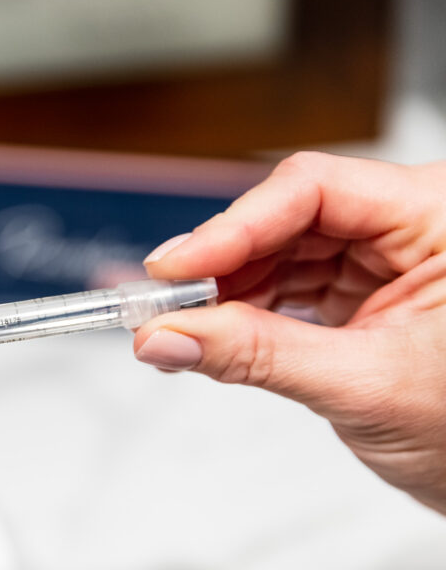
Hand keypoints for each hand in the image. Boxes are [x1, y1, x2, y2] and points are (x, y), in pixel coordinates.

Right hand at [132, 152, 445, 513]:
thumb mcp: (365, 387)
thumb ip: (258, 356)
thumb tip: (169, 336)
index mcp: (439, 218)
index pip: (315, 190)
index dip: (235, 226)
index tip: (175, 268)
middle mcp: (409, 226)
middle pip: (286, 217)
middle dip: (219, 263)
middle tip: (160, 302)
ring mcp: (383, 257)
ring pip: (278, 250)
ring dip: (224, 290)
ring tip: (178, 324)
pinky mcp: (361, 288)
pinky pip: (286, 283)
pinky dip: (244, 311)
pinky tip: (212, 331)